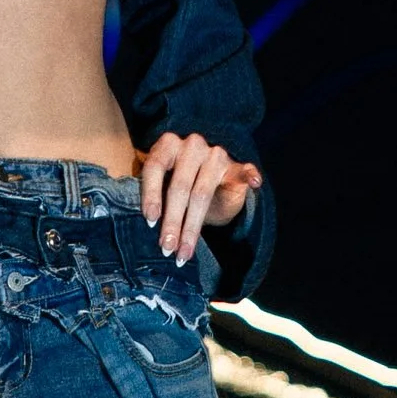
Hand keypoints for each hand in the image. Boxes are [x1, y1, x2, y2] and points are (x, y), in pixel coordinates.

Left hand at [137, 133, 261, 267]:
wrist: (210, 179)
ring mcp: (216, 154)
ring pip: (202, 193)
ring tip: (184, 252)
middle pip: (179, 186)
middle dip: (172, 222)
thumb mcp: (161, 186)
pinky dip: (250, 175)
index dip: (151, 194)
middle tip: (167, 248)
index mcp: (167, 145)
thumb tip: (141, 224)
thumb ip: (152, 195)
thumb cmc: (178, 185)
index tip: (150, 221)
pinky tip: (255, 183)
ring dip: (192, 227)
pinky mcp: (236, 166)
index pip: (154, 167)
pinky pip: (244, 171)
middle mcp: (191, 145)